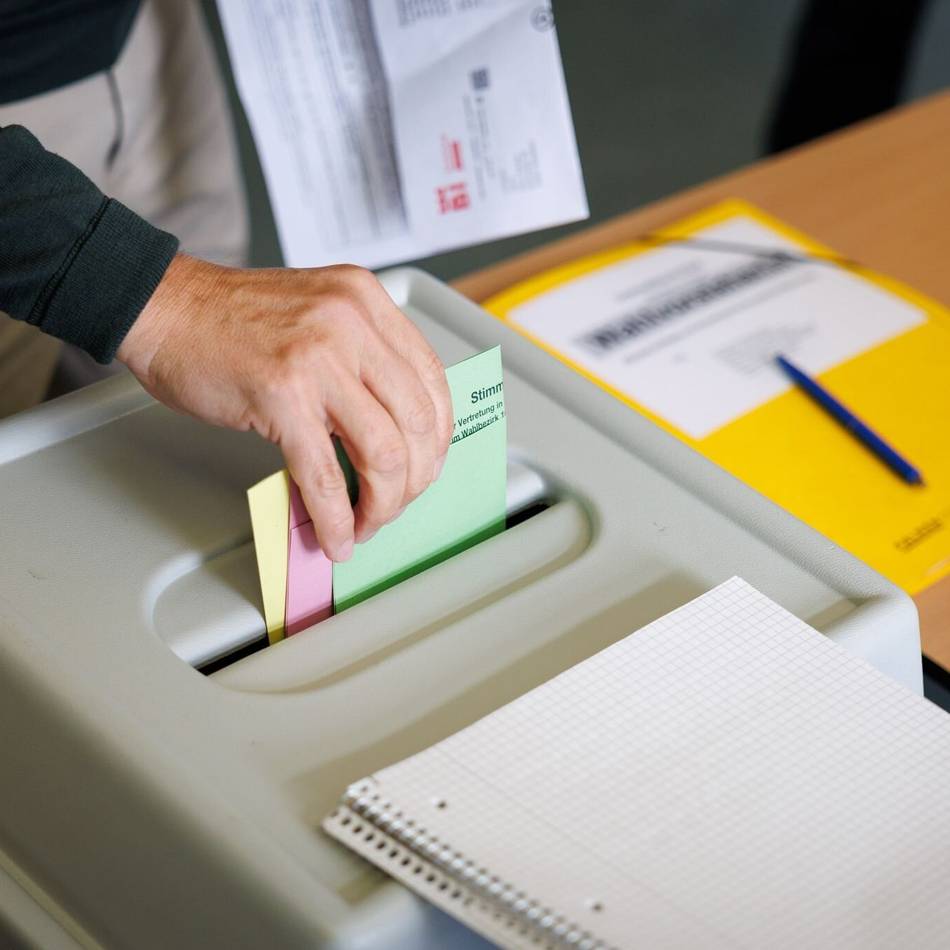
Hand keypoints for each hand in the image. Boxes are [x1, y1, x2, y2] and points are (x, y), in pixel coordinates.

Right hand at [117, 254, 452, 561]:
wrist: (164, 309)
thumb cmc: (231, 319)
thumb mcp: (319, 315)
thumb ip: (361, 359)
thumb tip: (393, 431)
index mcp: (366, 302)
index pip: (433, 381)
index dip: (438, 437)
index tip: (426, 466)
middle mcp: (351, 324)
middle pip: (417, 423)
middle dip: (414, 479)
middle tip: (396, 503)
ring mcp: (318, 359)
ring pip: (382, 453)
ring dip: (383, 504)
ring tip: (367, 524)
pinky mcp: (281, 397)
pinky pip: (324, 475)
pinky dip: (336, 517)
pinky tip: (336, 535)